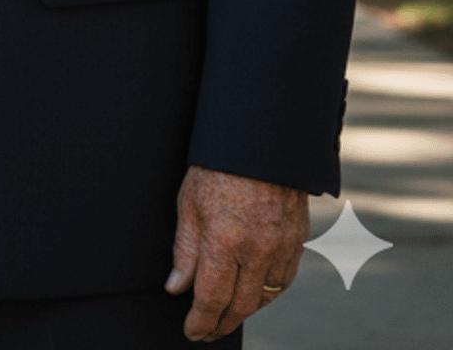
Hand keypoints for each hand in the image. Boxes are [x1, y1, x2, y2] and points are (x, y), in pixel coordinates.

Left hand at [167, 164, 306, 338]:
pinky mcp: (297, 243)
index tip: (192, 332)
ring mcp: (281, 249)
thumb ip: (184, 250)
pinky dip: (267, 295)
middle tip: (207, 333)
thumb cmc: (217, 168)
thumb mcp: (188, 203)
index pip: (211, 297)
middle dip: (221, 324)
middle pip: (240, 305)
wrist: (261, 142)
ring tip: (226, 318)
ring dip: (245, 312)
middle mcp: (256, 251)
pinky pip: (283, 281)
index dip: (201, 320)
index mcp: (224, 240)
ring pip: (264, 298)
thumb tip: (176, 289)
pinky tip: (253, 296)